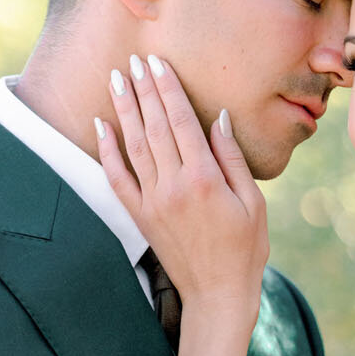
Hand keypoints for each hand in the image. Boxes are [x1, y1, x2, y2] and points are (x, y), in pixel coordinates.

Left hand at [97, 54, 268, 327]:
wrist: (218, 295)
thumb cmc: (245, 249)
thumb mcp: (253, 202)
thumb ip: (232, 158)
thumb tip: (217, 117)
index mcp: (205, 179)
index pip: (182, 121)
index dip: (168, 88)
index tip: (157, 63)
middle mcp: (174, 186)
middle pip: (155, 126)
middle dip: (143, 90)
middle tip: (133, 60)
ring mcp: (153, 202)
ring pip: (134, 146)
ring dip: (124, 110)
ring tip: (117, 79)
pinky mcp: (141, 217)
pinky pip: (118, 178)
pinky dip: (107, 150)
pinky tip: (101, 125)